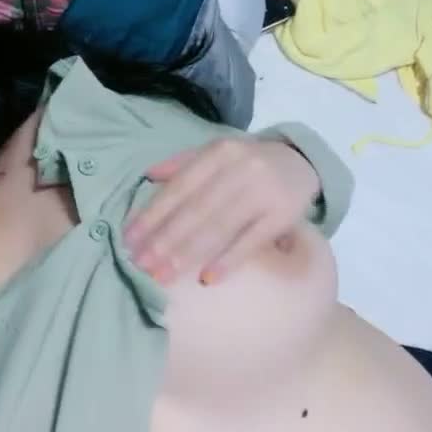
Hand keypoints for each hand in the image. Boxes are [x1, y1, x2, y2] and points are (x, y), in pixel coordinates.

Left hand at [123, 137, 320, 284]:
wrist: (302, 162)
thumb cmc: (249, 163)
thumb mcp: (218, 154)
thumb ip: (183, 164)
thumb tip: (147, 176)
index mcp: (219, 152)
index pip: (179, 188)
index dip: (152, 215)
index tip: (129, 241)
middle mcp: (240, 169)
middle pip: (196, 210)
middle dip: (164, 240)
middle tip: (140, 266)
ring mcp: (263, 192)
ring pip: (219, 227)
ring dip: (188, 254)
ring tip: (164, 276)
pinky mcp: (284, 214)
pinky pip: (251, 241)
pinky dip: (228, 260)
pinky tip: (207, 278)